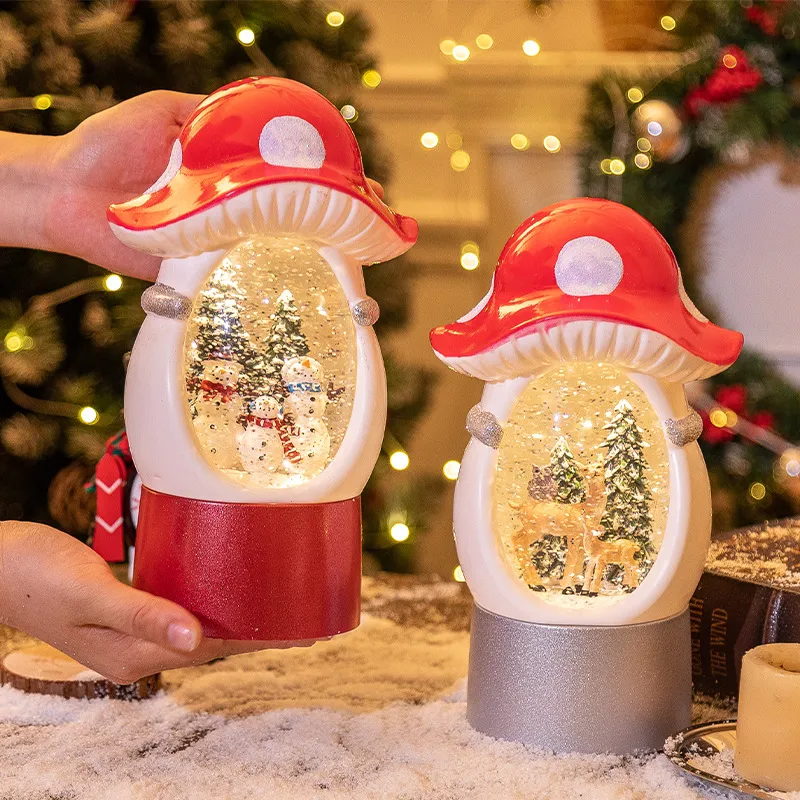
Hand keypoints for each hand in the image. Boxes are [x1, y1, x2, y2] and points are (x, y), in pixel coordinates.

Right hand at [0, 522, 306, 683]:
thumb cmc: (36, 575)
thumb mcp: (88, 595)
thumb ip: (140, 614)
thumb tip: (195, 639)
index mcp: (131, 655)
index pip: (212, 649)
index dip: (260, 639)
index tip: (304, 629)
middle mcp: (137, 649)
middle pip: (213, 640)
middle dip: (259, 628)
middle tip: (306, 609)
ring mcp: (131, 630)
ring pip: (200, 625)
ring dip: (238, 613)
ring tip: (279, 598)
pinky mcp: (128, 608)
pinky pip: (180, 607)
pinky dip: (209, 599)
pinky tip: (226, 583)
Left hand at [46, 91, 384, 279]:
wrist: (64, 192)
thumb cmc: (109, 143)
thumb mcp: (166, 112)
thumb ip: (211, 115)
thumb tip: (265, 116)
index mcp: (231, 170)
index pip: (290, 172)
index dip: (329, 176)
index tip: (362, 180)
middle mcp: (232, 206)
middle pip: (293, 214)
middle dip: (336, 218)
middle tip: (369, 220)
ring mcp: (219, 239)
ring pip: (273, 250)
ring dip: (313, 253)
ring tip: (351, 253)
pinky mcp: (198, 270)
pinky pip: (236, 278)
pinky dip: (264, 282)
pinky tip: (297, 283)